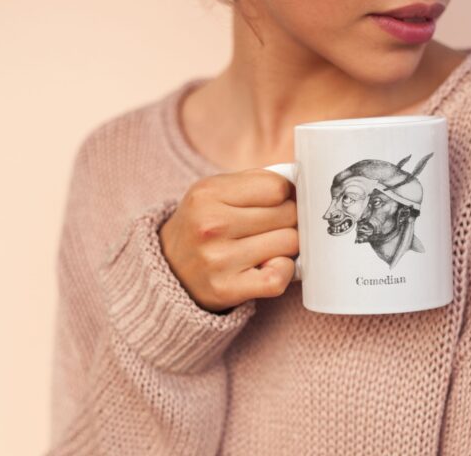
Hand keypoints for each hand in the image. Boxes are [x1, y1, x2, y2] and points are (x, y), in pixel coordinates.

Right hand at [158, 169, 297, 312]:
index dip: (286, 194)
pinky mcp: (227, 289)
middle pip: (287, 214)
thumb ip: (257, 181)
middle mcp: (211, 225)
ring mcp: (218, 259)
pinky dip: (283, 271)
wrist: (168, 268)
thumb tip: (303, 184)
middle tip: (274, 225)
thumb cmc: (205, 223)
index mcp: (208, 193)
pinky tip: (270, 265)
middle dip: (289, 219)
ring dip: (286, 245)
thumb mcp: (217, 191)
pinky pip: (279, 277)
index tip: (279, 202)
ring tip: (268, 245)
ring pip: (289, 243)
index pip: (277, 187)